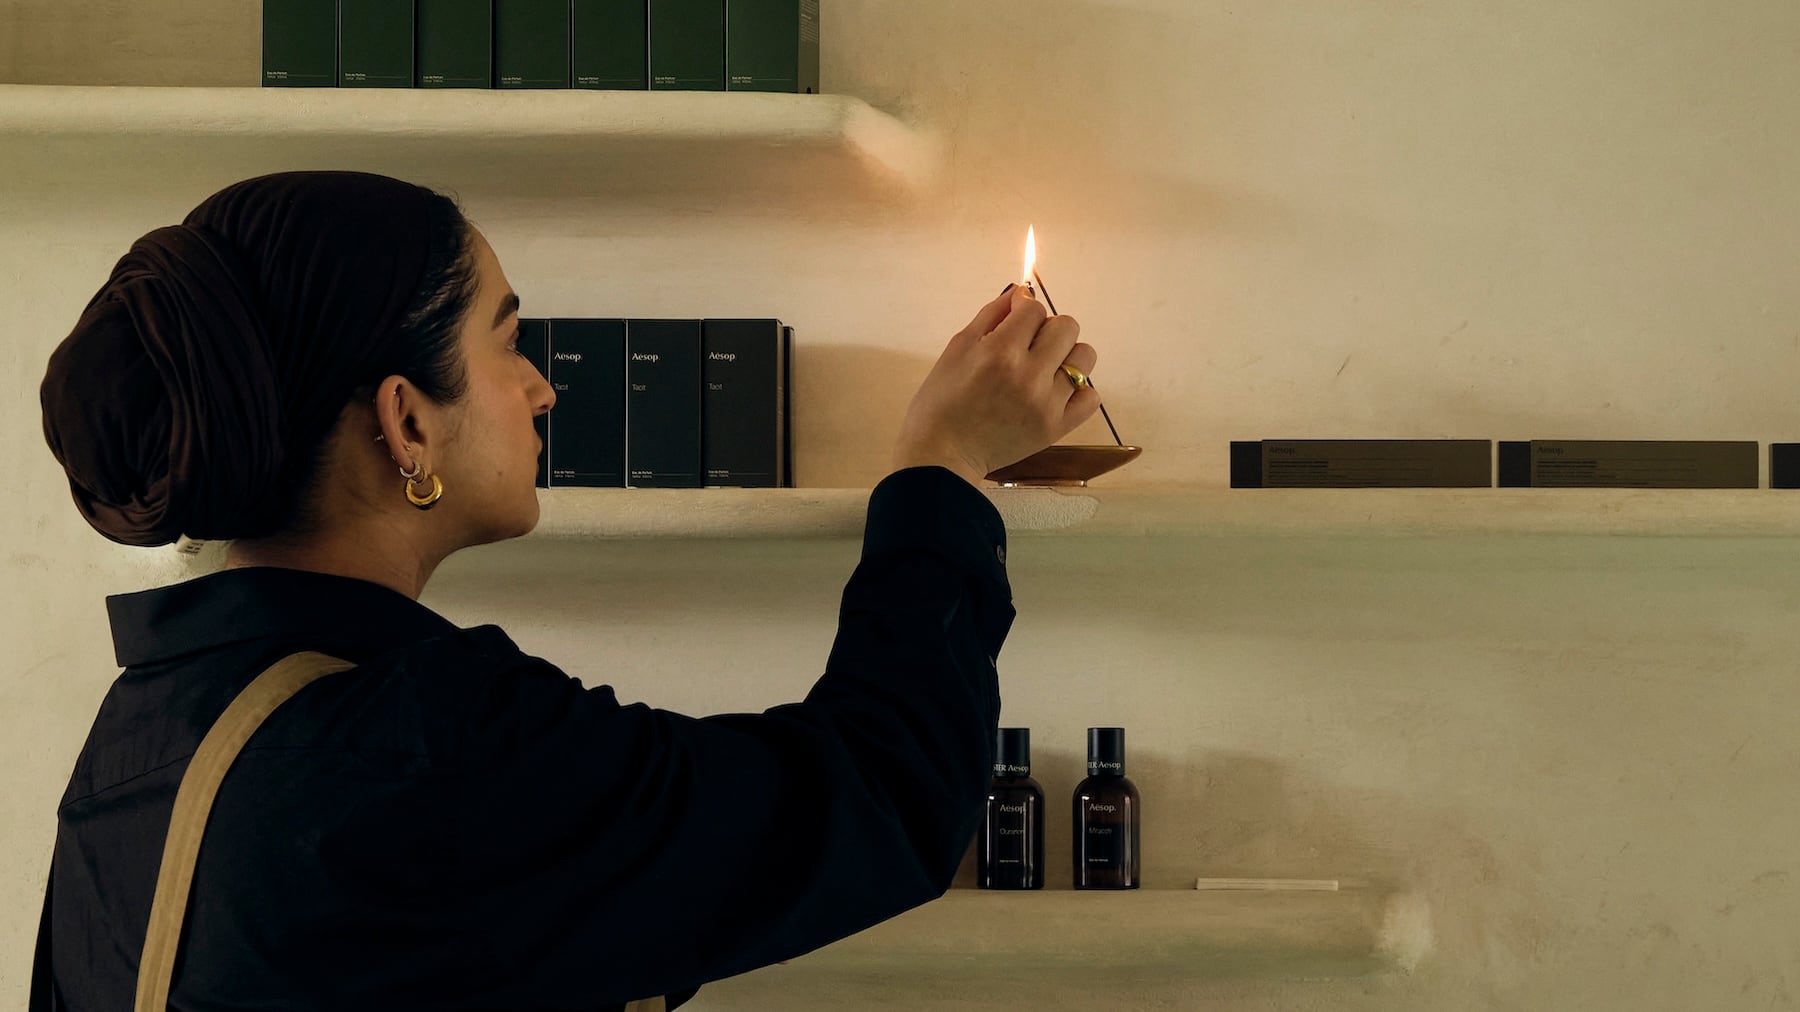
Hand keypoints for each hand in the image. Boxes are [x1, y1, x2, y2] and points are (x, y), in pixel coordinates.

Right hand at [893, 285, 1100, 485]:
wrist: (942, 454)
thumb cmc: (941, 400)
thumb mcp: (957, 348)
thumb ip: (991, 316)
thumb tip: (1021, 293)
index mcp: (1000, 351)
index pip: (1035, 308)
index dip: (1023, 310)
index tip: (1013, 321)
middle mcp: (1029, 375)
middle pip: (1067, 327)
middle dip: (1048, 329)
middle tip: (1028, 346)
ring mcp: (1047, 403)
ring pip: (1084, 358)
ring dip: (1066, 356)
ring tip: (1044, 370)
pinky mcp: (1056, 428)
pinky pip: (1091, 398)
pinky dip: (1078, 390)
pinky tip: (1056, 392)